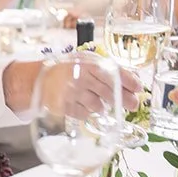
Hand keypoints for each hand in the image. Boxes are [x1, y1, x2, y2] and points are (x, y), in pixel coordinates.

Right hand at [1, 57, 140, 115]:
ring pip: (98, 105)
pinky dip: (88, 112)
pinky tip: (85, 106)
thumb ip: (105, 70)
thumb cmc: (67, 70)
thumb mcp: (85, 63)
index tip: (138, 88)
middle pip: (109, 91)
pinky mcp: (64, 106)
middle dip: (124, 100)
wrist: (38, 79)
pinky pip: (84, 114)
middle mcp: (80, 76)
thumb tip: (131, 83)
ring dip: (103, 106)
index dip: (128, 80)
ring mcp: (72, 92)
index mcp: (87, 62)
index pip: (113, 71)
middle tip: (132, 105)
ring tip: (101, 104)